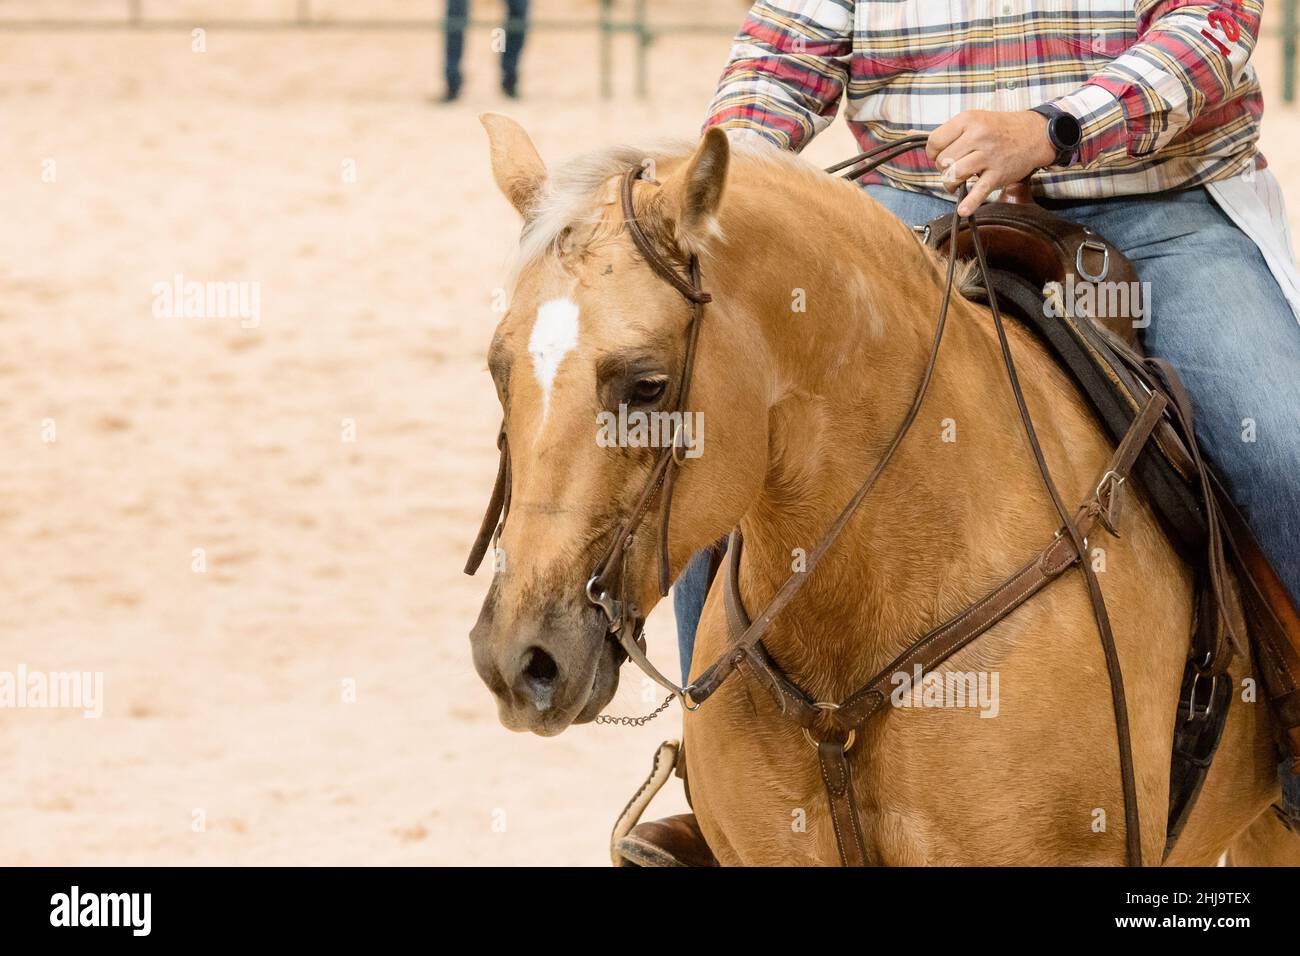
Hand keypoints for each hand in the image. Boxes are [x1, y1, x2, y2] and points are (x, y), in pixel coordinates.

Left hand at [926, 110, 1057, 215]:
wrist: (1034, 134)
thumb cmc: (998, 128)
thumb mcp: (971, 121)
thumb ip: (942, 132)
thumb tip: (909, 134)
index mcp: (968, 120)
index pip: (934, 142)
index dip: (932, 153)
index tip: (941, 156)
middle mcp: (978, 136)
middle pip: (943, 161)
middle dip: (943, 169)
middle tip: (954, 167)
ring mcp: (988, 156)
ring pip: (954, 175)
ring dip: (950, 184)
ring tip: (957, 183)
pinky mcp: (998, 174)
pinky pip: (980, 192)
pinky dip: (970, 203)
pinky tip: (963, 210)